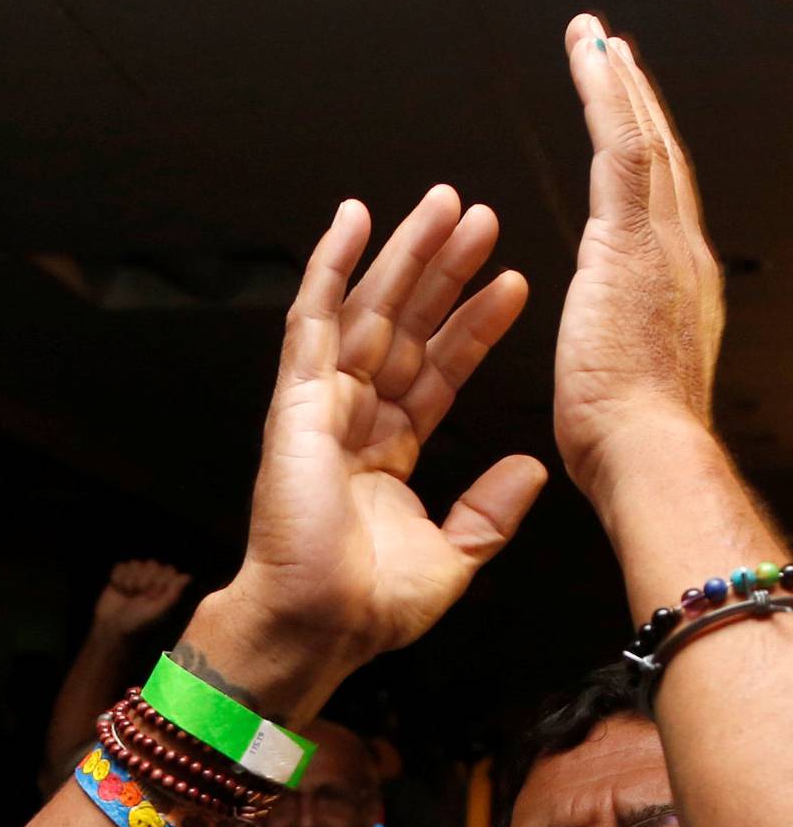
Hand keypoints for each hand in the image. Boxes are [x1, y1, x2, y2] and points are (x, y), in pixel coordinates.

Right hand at [92, 560, 191, 642]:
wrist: (112, 628)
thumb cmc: (138, 622)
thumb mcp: (159, 611)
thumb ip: (173, 594)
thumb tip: (188, 577)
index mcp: (165, 588)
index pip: (168, 570)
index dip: (160, 581)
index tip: (153, 596)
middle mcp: (152, 580)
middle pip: (152, 564)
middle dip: (144, 580)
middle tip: (139, 596)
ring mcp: (135, 576)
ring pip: (136, 564)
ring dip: (130, 580)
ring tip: (128, 594)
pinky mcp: (120, 576)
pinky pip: (121, 566)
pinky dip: (118, 579)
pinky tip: (118, 590)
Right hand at [192, 190, 544, 719]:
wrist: (319, 624)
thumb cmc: (369, 607)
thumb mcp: (455, 556)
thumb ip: (490, 511)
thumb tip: (531, 468)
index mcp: (385, 457)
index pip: (437, 374)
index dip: (475, 328)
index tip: (514, 284)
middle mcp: (353, 424)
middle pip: (405, 328)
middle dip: (444, 272)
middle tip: (483, 216)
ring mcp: (321, 409)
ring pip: (368, 311)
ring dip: (404, 254)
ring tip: (447, 202)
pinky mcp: (295, 402)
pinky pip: (312, 321)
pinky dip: (330, 267)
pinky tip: (354, 218)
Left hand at [554, 15, 723, 500]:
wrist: (649, 454)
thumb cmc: (629, 449)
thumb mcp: (625, 394)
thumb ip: (621, 362)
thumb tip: (609, 366)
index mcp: (674, 295)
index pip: (658, 212)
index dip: (647, 165)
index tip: (629, 131)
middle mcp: (680, 257)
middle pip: (661, 162)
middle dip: (639, 107)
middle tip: (618, 59)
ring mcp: (662, 243)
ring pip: (643, 140)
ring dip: (620, 84)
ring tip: (599, 41)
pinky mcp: (631, 239)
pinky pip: (619, 147)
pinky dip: (606, 96)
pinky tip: (592, 57)